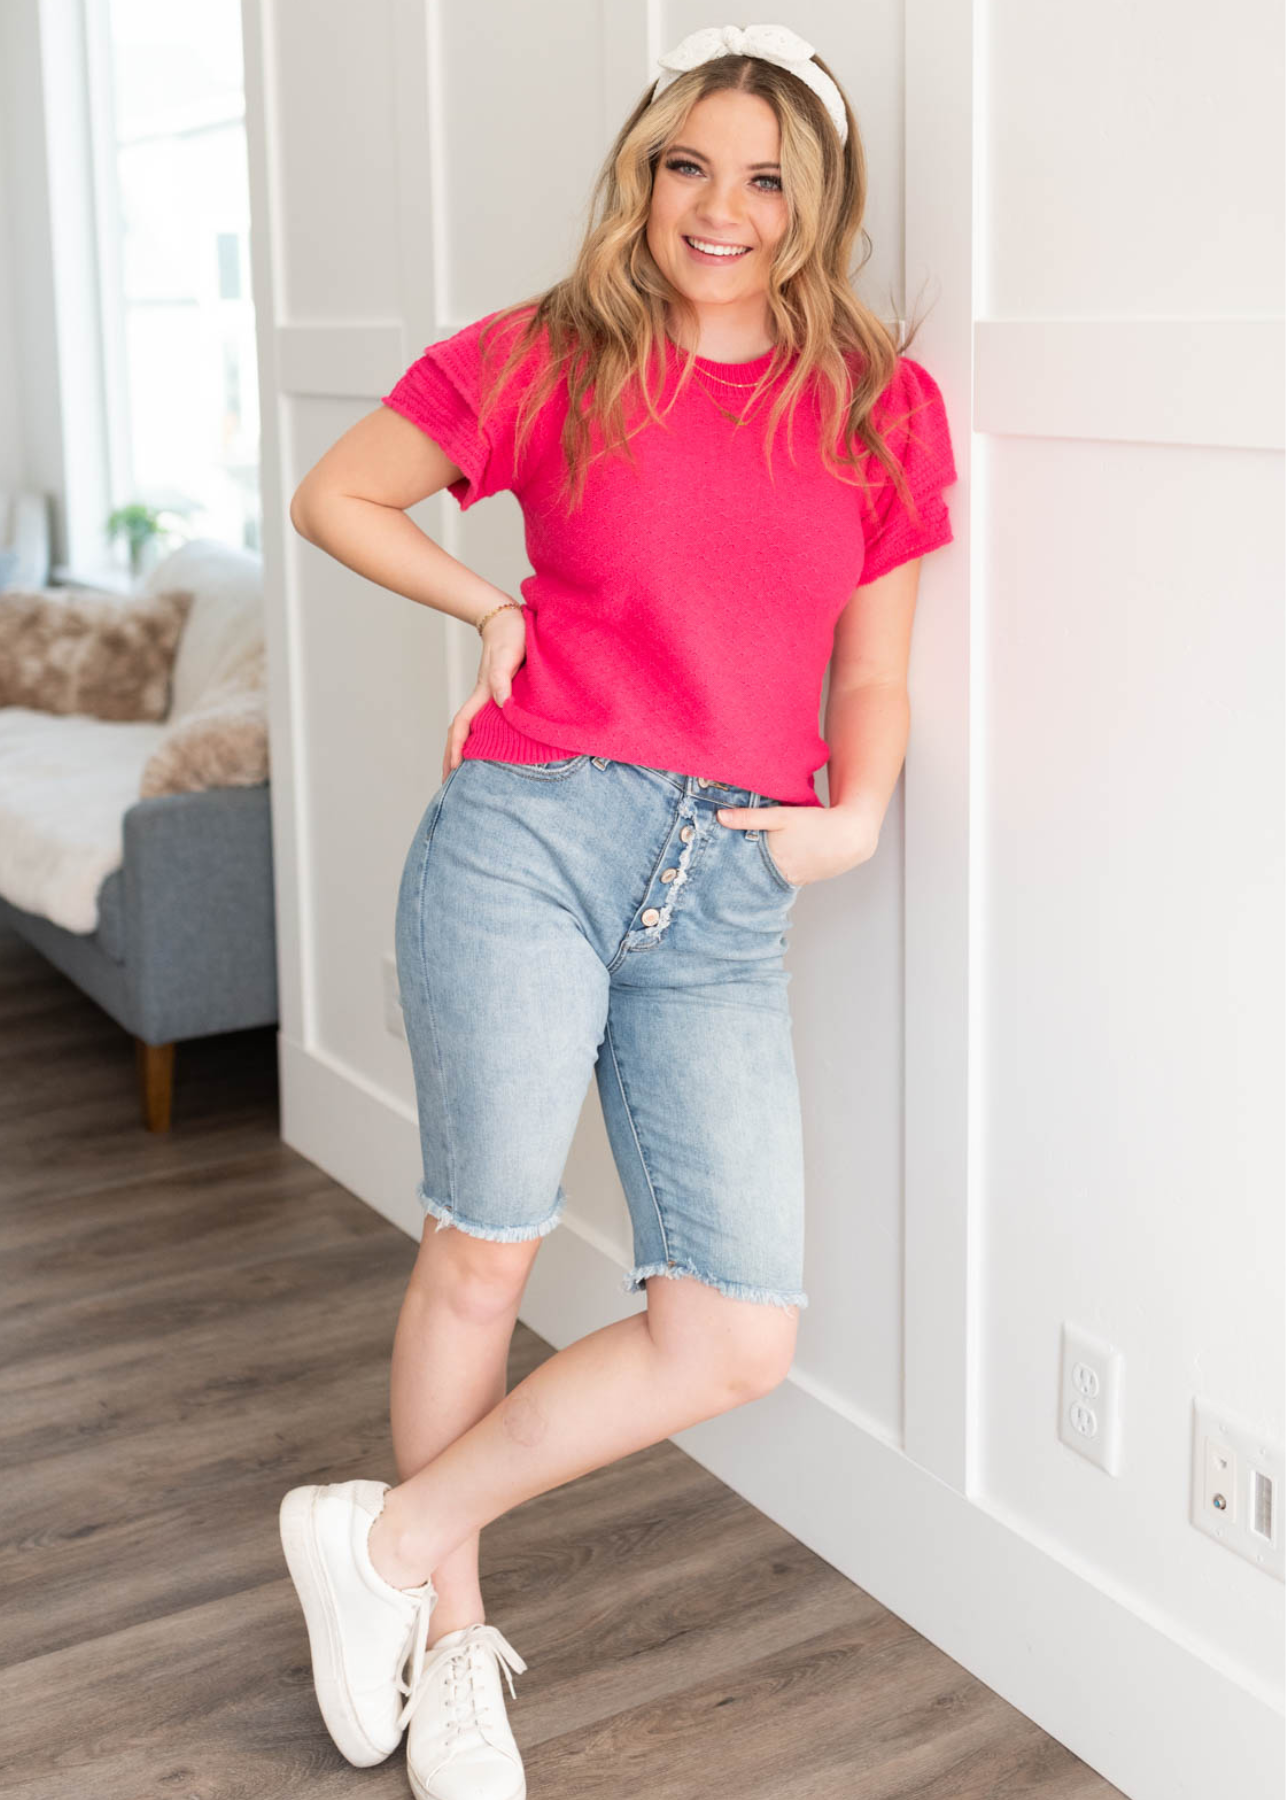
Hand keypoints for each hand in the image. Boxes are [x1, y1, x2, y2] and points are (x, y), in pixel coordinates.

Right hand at [442, 603, 526, 779]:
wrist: (507, 618)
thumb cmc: (511, 633)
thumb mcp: (509, 654)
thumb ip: (504, 677)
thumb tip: (502, 702)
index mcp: (484, 694)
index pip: (462, 725)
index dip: (457, 747)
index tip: (454, 769)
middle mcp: (483, 699)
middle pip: (460, 733)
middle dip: (452, 758)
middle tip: (449, 785)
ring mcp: (489, 697)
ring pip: (470, 729)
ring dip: (463, 750)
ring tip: (463, 773)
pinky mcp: (498, 694)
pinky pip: (484, 722)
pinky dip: (478, 737)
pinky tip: (484, 747)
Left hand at [715, 801, 878, 887]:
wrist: (852, 835)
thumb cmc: (817, 823)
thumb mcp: (781, 816)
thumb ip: (750, 817)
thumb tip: (720, 817)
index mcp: (773, 862)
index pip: (743, 869)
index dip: (731, 866)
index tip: (718, 865)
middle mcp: (783, 877)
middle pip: (757, 875)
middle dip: (746, 869)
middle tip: (729, 866)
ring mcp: (796, 881)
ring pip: (772, 877)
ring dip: (764, 871)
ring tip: (755, 862)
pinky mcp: (807, 880)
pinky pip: (786, 877)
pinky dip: (780, 871)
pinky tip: (779, 862)